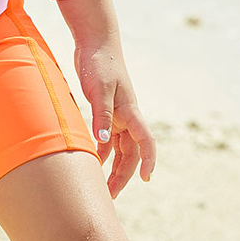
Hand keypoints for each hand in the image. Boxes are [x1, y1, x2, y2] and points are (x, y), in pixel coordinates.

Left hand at [74, 42, 155, 198]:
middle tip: (109, 197)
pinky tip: (91, 164)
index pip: (146, 142)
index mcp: (131, 112)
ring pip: (119, 149)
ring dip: (112, 168)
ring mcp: (117, 115)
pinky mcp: (104, 111)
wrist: (94, 43)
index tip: (146, 179)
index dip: (149, 161)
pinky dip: (100, 152)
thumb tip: (102, 142)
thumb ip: (101, 115)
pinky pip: (106, 139)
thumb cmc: (99, 63)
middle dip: (123, 176)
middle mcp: (127, 117)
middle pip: (131, 153)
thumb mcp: (98, 89)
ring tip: (101, 188)